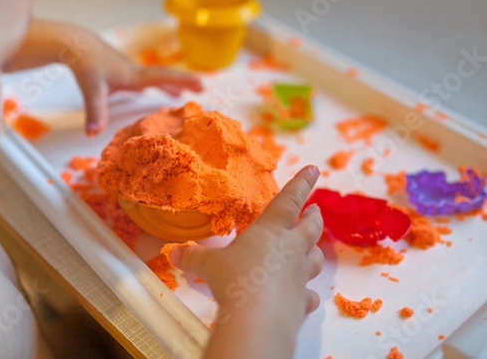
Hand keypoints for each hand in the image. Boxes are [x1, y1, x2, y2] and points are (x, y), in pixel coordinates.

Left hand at [3, 20, 202, 135]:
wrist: (74, 44)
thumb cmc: (84, 64)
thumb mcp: (91, 89)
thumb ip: (94, 112)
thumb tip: (93, 134)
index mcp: (135, 76)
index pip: (164, 78)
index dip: (183, 81)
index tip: (202, 84)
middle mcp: (137, 72)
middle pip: (166, 77)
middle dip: (184, 83)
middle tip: (203, 90)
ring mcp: (131, 71)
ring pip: (157, 78)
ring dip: (172, 85)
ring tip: (185, 95)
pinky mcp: (124, 72)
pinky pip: (148, 80)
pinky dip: (158, 86)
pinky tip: (158, 91)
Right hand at [168, 165, 323, 358]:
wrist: (257, 320)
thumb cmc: (234, 281)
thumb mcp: (208, 266)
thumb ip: (193, 258)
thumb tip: (174, 254)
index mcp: (270, 230)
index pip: (290, 199)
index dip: (302, 182)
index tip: (314, 169)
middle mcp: (290, 248)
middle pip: (310, 226)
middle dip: (313, 216)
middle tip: (316, 210)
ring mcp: (300, 275)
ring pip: (315, 257)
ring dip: (315, 250)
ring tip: (313, 247)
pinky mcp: (302, 300)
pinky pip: (310, 294)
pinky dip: (308, 292)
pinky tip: (305, 293)